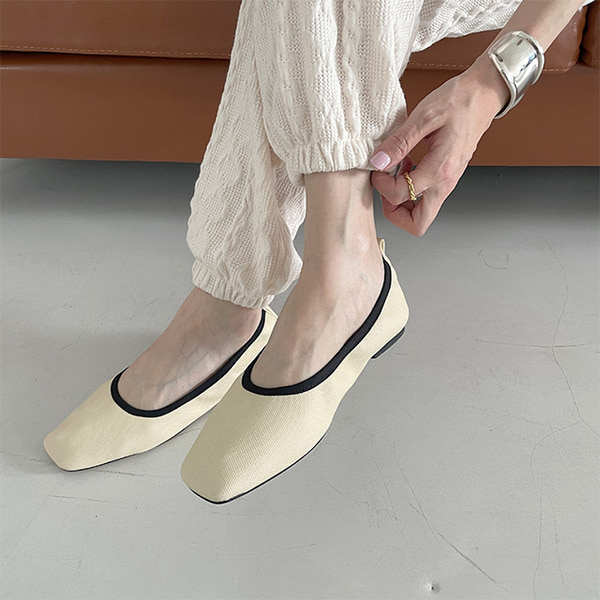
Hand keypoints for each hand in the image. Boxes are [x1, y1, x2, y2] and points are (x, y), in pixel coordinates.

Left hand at [369, 56, 509, 235]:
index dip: (382, 185)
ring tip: (395, 173)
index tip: (378, 168)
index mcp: (439, 169)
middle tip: (385, 188)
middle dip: (394, 212)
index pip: (401, 196)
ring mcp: (448, 182)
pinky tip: (406, 166)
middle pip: (418, 223)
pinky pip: (426, 197)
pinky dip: (411, 190)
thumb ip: (399, 142)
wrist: (484, 94)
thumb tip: (378, 161)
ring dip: (402, 201)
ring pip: (422, 213)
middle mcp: (446, 182)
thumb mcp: (423, 116)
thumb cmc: (459, 101)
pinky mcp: (447, 177)